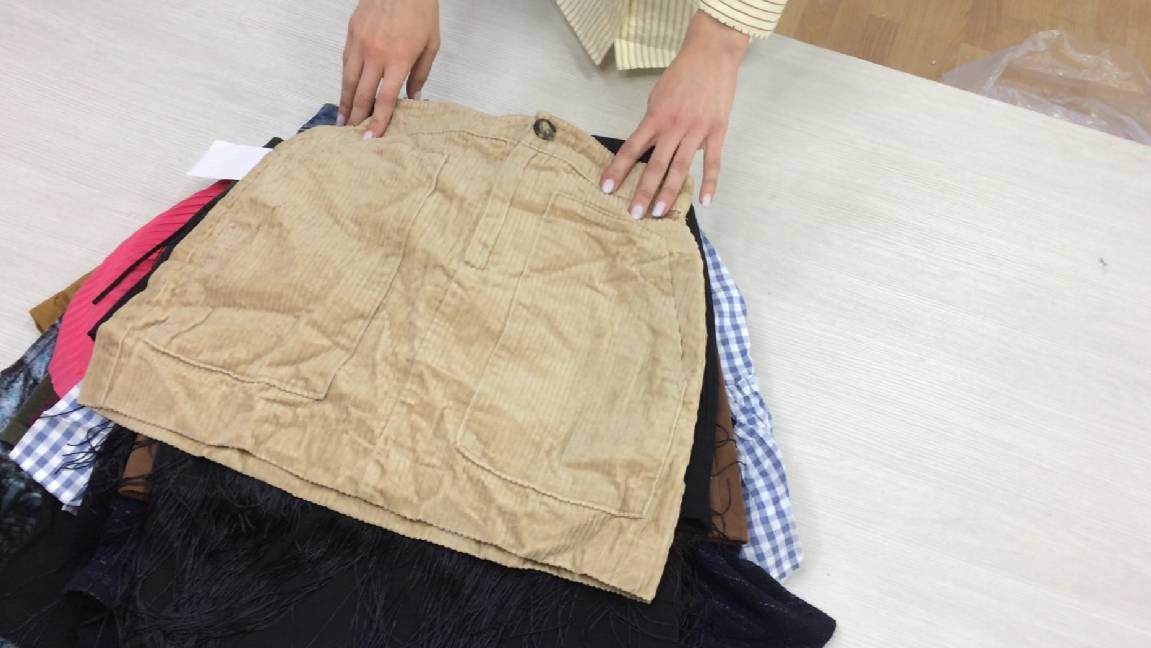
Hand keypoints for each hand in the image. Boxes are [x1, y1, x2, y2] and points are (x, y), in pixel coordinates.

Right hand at [340, 0, 439, 137]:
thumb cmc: (421, 11)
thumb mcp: (431, 45)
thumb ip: (421, 74)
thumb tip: (414, 98)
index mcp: (399, 59)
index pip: (385, 98)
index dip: (379, 120)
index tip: (372, 136)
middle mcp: (376, 54)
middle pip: (363, 94)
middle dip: (357, 117)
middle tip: (352, 135)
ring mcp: (361, 43)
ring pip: (348, 80)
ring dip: (345, 102)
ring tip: (342, 120)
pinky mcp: (352, 33)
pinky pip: (346, 62)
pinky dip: (345, 80)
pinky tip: (346, 91)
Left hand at [600, 11, 748, 217]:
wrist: (711, 55)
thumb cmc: (681, 75)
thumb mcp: (657, 97)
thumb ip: (653, 123)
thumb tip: (647, 147)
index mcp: (655, 118)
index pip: (631, 148)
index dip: (617, 170)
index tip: (605, 188)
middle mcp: (673, 127)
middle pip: (655, 165)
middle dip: (643, 191)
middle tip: (633, 214)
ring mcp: (696, 131)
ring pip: (680, 168)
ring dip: (670, 192)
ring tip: (660, 213)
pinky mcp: (717, 131)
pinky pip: (712, 162)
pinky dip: (709, 182)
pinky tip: (704, 201)